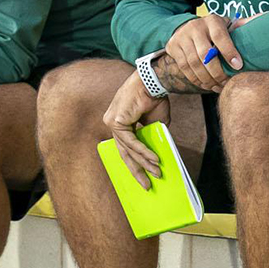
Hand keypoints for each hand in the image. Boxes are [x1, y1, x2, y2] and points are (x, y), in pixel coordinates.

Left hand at [103, 72, 169, 187]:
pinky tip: (154, 159)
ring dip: (144, 162)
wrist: (154, 81)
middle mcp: (112, 123)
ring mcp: (112, 122)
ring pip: (128, 150)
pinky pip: (131, 142)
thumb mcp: (155, 123)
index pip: (124, 148)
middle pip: (123, 153)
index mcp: (119, 123)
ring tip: (157, 172)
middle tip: (147, 185)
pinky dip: (143, 152)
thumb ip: (151, 138)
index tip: (143, 177)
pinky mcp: (116, 121)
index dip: (135, 163)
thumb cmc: (154, 98)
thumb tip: (155, 157)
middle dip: (137, 170)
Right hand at [165, 15, 242, 92]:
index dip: (229, 52)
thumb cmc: (213, 30)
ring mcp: (182, 37)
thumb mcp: (225, 25)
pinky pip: (184, 67)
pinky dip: (196, 79)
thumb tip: (256, 24)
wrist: (186, 27)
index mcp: (212, 21)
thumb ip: (238, 29)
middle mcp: (195, 27)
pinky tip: (205, 85)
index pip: (220, 37)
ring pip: (194, 63)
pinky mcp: (173, 46)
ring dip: (207, 79)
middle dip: (217, 72)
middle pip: (205, 54)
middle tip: (226, 83)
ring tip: (217, 87)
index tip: (238, 66)